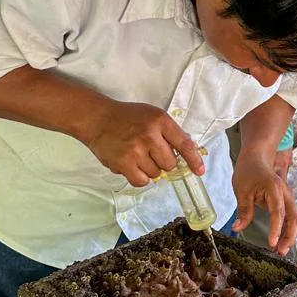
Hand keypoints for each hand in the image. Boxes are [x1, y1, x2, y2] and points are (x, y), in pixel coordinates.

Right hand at [81, 100, 203, 187]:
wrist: (98, 120)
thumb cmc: (127, 117)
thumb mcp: (153, 115)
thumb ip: (170, 132)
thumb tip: (188, 152)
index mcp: (160, 121)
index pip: (184, 144)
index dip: (193, 160)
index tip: (199, 171)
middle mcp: (150, 136)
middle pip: (170, 164)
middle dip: (164, 162)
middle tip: (152, 154)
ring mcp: (136, 151)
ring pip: (156, 174)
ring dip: (150, 169)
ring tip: (138, 156)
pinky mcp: (123, 164)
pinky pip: (141, 181)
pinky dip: (140, 177)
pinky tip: (133, 166)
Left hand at [232, 149, 296, 255]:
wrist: (257, 156)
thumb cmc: (249, 170)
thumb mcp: (241, 190)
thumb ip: (243, 211)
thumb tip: (238, 228)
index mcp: (274, 189)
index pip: (277, 212)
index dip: (276, 229)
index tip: (271, 243)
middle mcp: (285, 194)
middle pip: (293, 218)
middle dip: (289, 236)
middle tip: (280, 252)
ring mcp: (286, 197)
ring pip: (294, 219)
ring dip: (289, 235)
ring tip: (280, 250)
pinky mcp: (284, 201)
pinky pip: (289, 217)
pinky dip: (287, 229)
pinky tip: (280, 240)